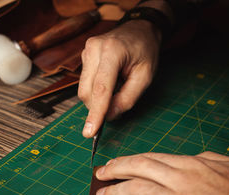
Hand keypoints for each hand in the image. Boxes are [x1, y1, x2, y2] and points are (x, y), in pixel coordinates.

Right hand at [78, 20, 160, 137]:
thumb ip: (128, 99)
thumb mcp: (145, 77)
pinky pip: (85, 83)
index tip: (90, 132)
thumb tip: (109, 116)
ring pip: (83, 90)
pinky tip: (110, 83)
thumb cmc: (145, 51)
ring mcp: (86, 51)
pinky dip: (95, 91)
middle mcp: (93, 49)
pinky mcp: (83, 56)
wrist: (139, 29)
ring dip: (97, 99)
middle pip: (87, 92)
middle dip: (98, 107)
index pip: (100, 89)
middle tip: (117, 107)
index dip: (95, 113)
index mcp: (112, 51)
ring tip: (116, 90)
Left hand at [95, 151, 228, 194]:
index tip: (120, 164)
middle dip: (116, 170)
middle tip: (102, 174)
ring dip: (115, 192)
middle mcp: (182, 179)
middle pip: (139, 169)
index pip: (152, 158)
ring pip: (137, 191)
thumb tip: (194, 158)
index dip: (131, 161)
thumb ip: (210, 159)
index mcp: (193, 164)